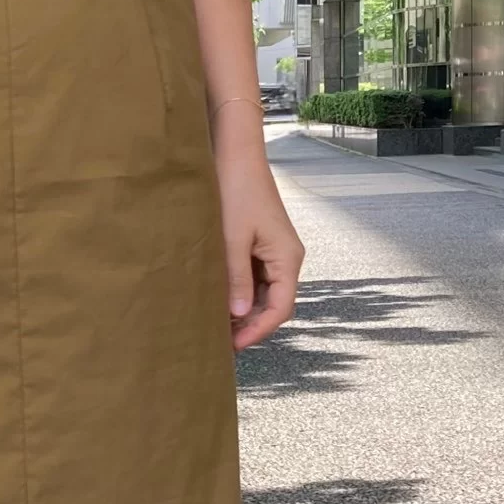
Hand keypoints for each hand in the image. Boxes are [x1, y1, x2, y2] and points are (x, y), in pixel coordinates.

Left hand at [213, 139, 302, 349]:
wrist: (235, 156)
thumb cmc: (235, 193)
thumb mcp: (233, 239)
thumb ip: (236, 278)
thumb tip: (240, 316)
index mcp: (288, 258)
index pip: (281, 308)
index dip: (259, 331)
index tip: (234, 346)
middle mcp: (287, 258)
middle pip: (274, 304)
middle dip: (250, 325)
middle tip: (220, 343)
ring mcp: (274, 252)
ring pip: (264, 293)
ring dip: (243, 311)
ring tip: (216, 326)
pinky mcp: (261, 246)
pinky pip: (255, 278)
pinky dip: (239, 293)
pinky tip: (218, 301)